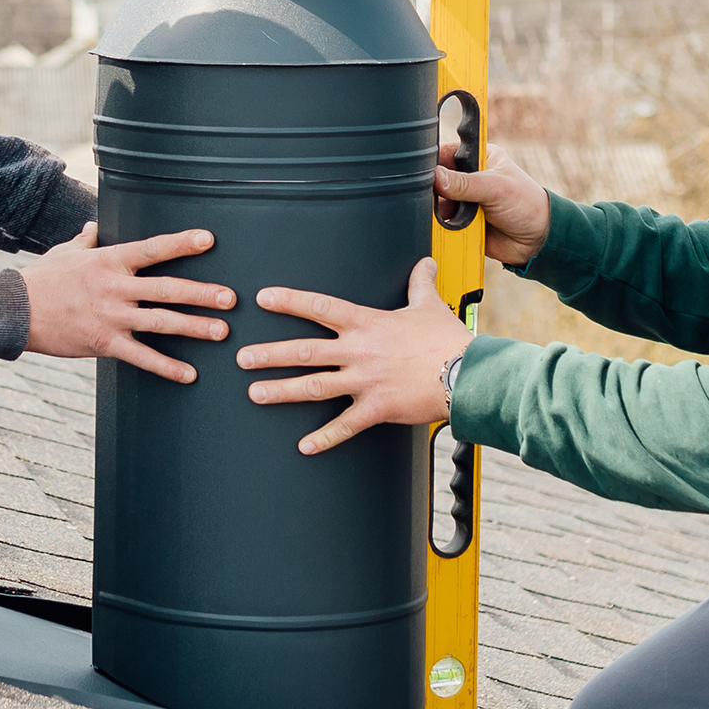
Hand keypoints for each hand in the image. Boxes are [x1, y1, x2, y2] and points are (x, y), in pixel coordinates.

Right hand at [22, 225, 232, 382]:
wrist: (14, 311)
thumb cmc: (42, 279)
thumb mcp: (66, 252)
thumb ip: (87, 240)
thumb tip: (97, 225)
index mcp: (109, 261)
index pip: (152, 249)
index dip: (182, 243)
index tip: (209, 240)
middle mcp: (115, 288)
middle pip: (167, 289)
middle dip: (202, 294)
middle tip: (231, 298)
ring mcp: (111, 317)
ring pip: (161, 322)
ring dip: (194, 328)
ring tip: (222, 332)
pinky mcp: (104, 343)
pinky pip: (141, 357)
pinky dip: (167, 367)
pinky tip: (189, 375)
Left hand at [237, 258, 470, 453]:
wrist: (467, 373)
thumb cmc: (448, 339)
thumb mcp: (429, 305)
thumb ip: (420, 283)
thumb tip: (425, 262)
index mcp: (367, 323)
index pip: (320, 307)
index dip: (289, 301)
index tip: (263, 298)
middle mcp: (359, 351)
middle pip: (305, 351)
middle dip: (270, 354)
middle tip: (241, 357)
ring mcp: (365, 381)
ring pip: (314, 386)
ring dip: (281, 391)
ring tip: (254, 393)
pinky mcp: (376, 409)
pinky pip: (344, 426)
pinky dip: (324, 438)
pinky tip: (303, 446)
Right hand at [440, 147, 550, 266]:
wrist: (536, 240)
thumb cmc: (527, 204)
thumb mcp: (496, 188)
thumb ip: (465, 183)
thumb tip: (436, 177)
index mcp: (479, 158)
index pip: (447, 153)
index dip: (434, 163)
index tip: (427, 174)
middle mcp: (469, 177)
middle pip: (437, 180)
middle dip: (437, 192)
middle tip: (446, 199)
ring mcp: (464, 200)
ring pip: (437, 203)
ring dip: (443, 212)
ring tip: (460, 216)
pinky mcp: (462, 221)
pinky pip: (443, 223)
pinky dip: (446, 227)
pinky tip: (457, 228)